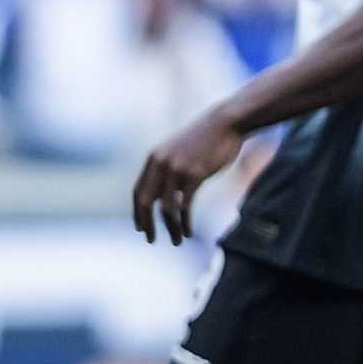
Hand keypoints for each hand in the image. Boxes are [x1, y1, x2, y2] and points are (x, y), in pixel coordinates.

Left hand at [132, 110, 243, 244]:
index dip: (137, 212)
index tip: (140, 228)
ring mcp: (177, 169)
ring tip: (176, 240)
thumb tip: (161, 194)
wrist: (225, 123)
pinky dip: (184, 223)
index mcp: (154, 159)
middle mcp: (161, 164)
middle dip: (147, 224)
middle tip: (150, 240)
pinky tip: (188, 232)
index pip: (138, 191)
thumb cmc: (205, 140)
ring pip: (166, 208)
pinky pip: (185, 206)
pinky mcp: (195, 175)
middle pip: (145, 202)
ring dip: (170, 228)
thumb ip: (167, 169)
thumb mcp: (178, 152)